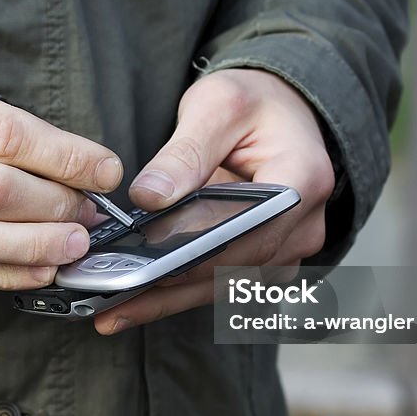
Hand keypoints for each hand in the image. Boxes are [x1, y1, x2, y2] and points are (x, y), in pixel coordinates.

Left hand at [94, 68, 334, 333]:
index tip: (149, 264)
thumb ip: (185, 151)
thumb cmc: (255, 103)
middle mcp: (303, 225)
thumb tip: (151, 196)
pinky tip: (134, 302)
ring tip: (112, 312)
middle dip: (171, 285)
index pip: (249, 230)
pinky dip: (177, 293)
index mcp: (301, 180)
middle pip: (234, 267)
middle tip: (113, 296)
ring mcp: (287, 249)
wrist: (281, 112)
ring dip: (168, 300)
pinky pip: (219, 284)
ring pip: (223, 285)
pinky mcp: (265, 261)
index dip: (198, 252)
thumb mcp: (218, 105)